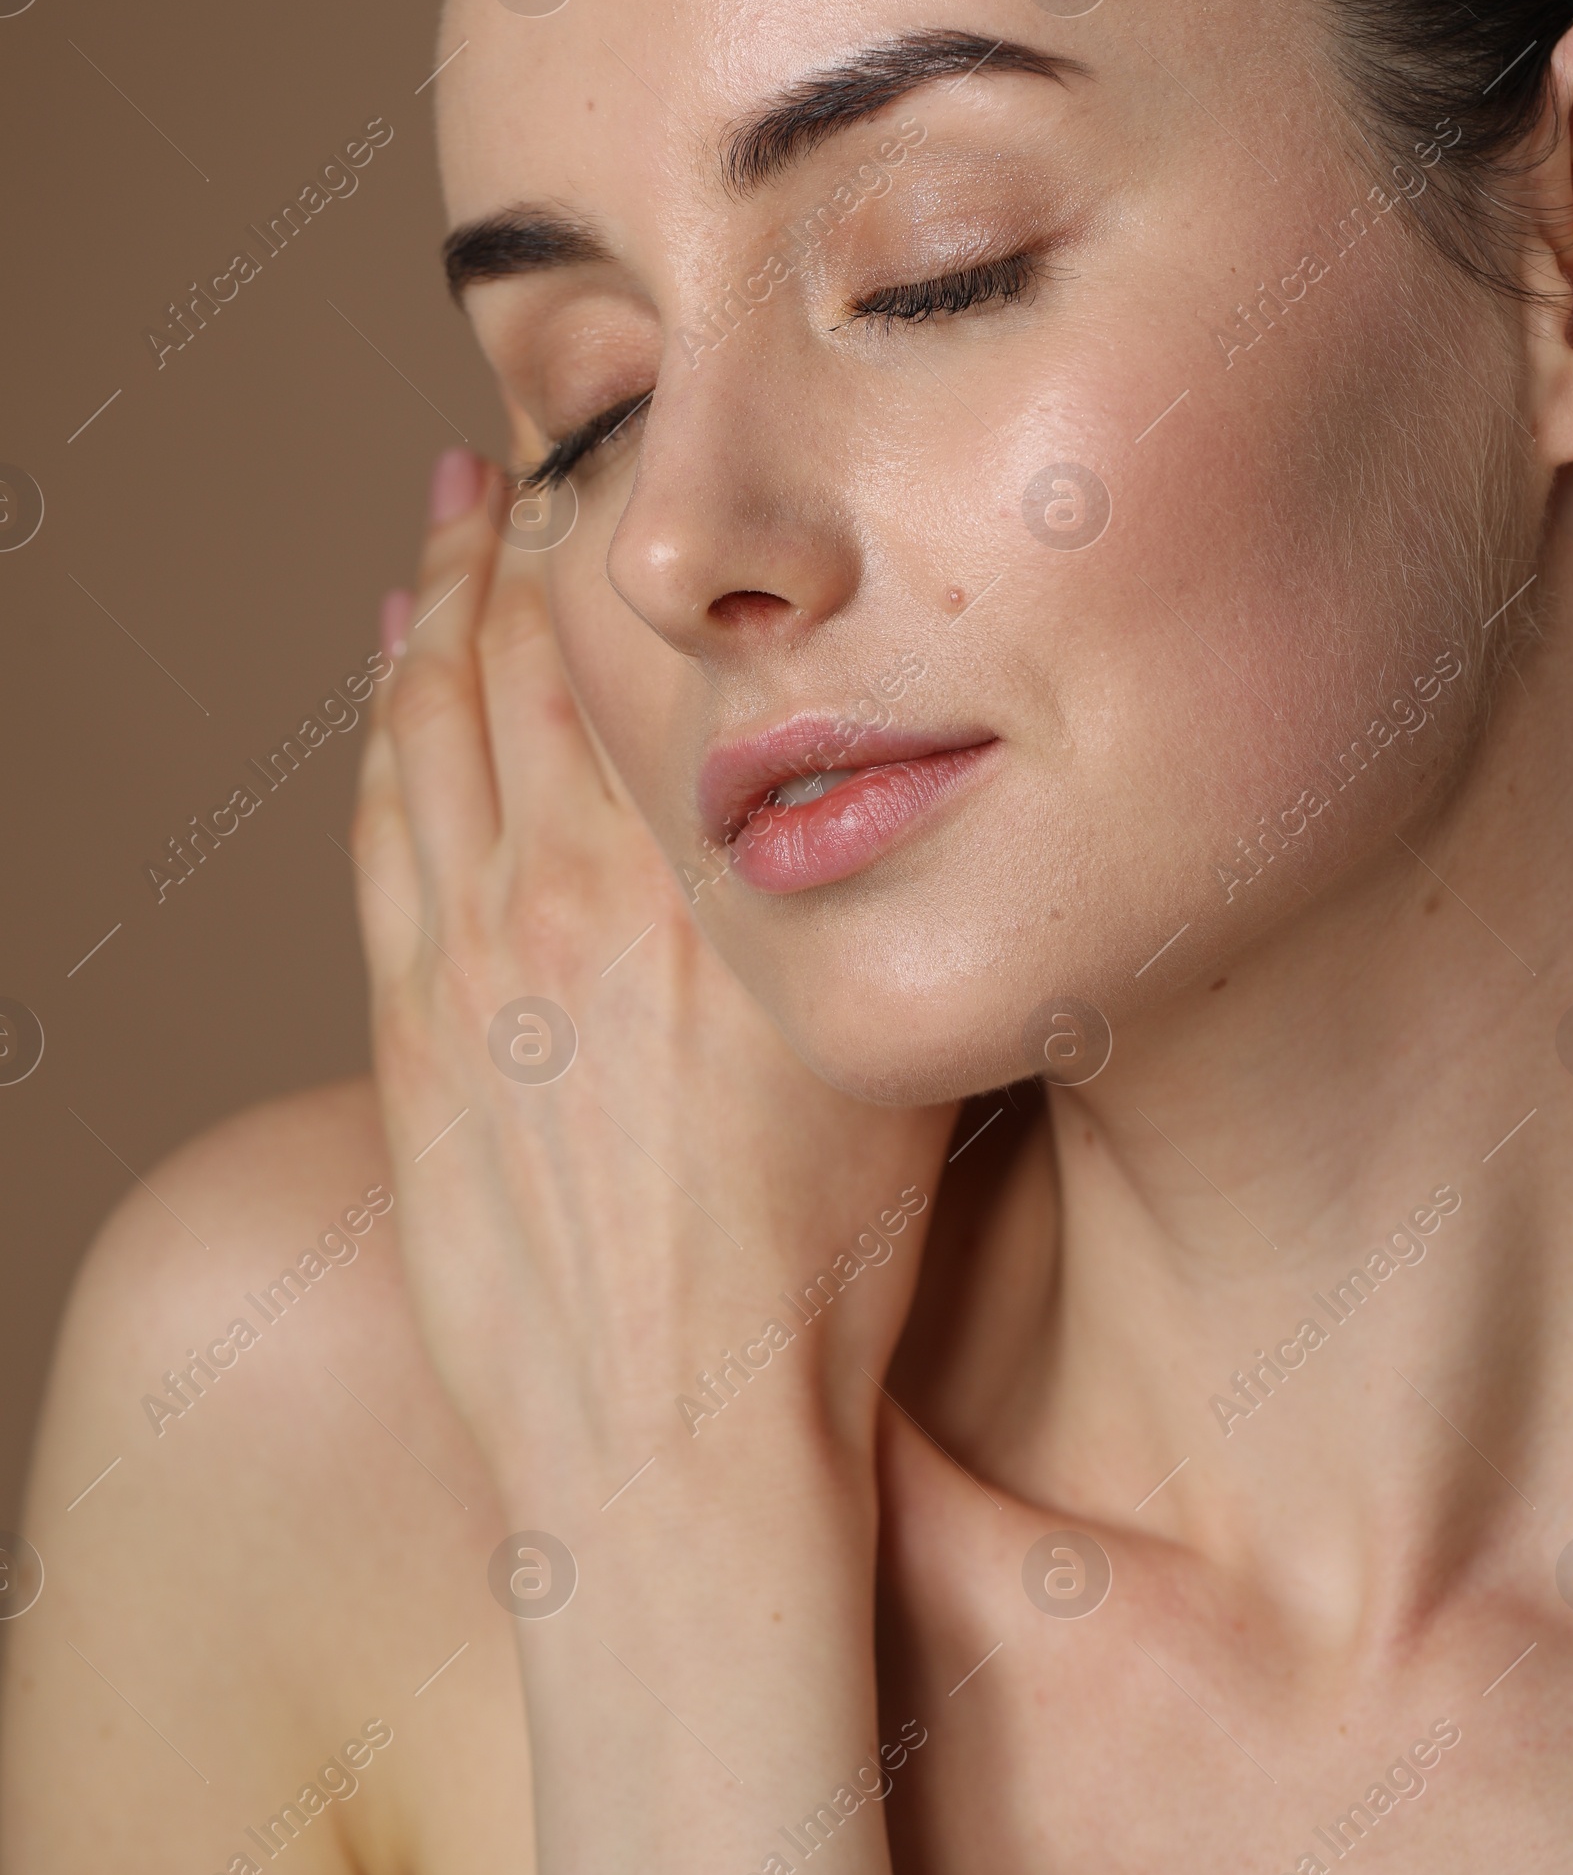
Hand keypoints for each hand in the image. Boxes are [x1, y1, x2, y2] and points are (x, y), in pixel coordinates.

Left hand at [351, 447, 950, 1874]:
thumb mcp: (893, 1056)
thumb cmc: (817, 1271)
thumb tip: (874, 783)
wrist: (668, 1435)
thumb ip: (860, 901)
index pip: (644, 650)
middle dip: (527, 528)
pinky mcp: (409, 1023)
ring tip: (453, 510)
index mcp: (707, 887)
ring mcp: (474, 952)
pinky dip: (379, 722)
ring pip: (437, 718)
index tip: (638, 447)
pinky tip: (390, 656)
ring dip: (442, 600)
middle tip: (533, 439)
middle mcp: (578, 889)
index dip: (629, 531)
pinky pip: (377, 821)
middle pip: (528, 654)